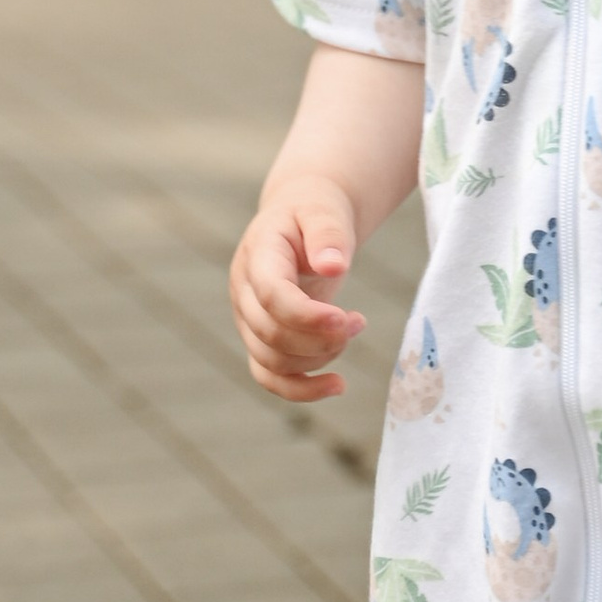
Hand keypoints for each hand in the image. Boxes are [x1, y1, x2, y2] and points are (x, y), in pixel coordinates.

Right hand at [231, 176, 367, 400]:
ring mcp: (248, 320)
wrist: (301, 218)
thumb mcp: (323, 211)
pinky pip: (270, 378)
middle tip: (358, 321)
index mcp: (257, 256)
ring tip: (355, 326)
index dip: (307, 316)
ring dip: (321, 357)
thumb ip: (328, 234)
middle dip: (321, 338)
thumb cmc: (314, 213)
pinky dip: (302, 390)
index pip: (271, 296)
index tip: (345, 319)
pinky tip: (338, 385)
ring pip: (273, 360)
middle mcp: (244, 293)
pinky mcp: (260, 339)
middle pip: (271, 334)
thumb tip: (333, 267)